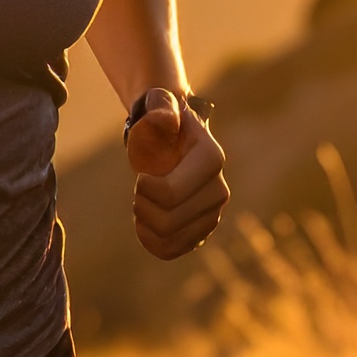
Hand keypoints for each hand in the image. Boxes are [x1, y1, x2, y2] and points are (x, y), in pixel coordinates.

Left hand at [127, 90, 229, 260]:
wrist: (169, 138)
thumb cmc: (160, 121)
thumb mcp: (158, 106)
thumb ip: (160, 109)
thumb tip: (164, 122)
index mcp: (211, 159)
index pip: (170, 194)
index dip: (145, 189)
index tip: (140, 174)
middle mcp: (219, 190)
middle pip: (169, 222)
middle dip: (142, 207)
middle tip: (137, 190)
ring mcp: (213, 213)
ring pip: (170, 240)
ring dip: (145, 224)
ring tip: (142, 204)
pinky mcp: (201, 230)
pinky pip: (172, 251)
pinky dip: (152, 242)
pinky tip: (145, 224)